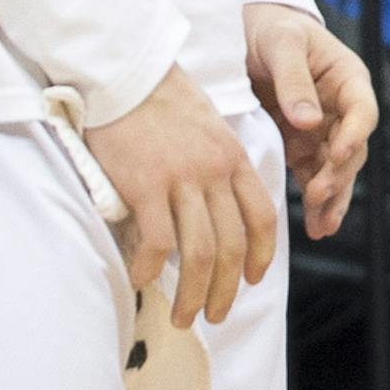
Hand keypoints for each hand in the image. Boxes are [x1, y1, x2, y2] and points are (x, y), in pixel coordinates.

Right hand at [90, 63, 278, 327]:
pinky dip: (152, 268)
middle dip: (228, 289)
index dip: (261, 256)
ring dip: (194, 294)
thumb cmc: (161, 101)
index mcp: (233, 158)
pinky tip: (143, 280)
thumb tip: (214, 210)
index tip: (254, 281)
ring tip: (183, 317)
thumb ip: (216, 167)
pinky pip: (157, 240)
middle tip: (215, 317)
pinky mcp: (145, 184)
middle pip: (233, 245)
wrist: (126, 72)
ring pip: (200, 251)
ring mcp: (181, 179)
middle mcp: (214, 172)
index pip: (262, 217)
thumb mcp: (207, 129)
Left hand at [245, 2, 375, 239]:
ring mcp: (323, 129)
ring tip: (323, 227)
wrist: (247, 32)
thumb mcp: (282, 44)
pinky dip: (316, 200)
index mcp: (348, 78)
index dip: (354, 135)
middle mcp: (341, 107)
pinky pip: (314, 176)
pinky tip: (316, 226)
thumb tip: (309, 121)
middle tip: (317, 196)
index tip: (336, 155)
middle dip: (338, 175)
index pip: (363, 111)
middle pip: (351, 148)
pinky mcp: (301, 144)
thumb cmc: (271, 28)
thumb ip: (294, 80)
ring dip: (332, 198)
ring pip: (337, 170)